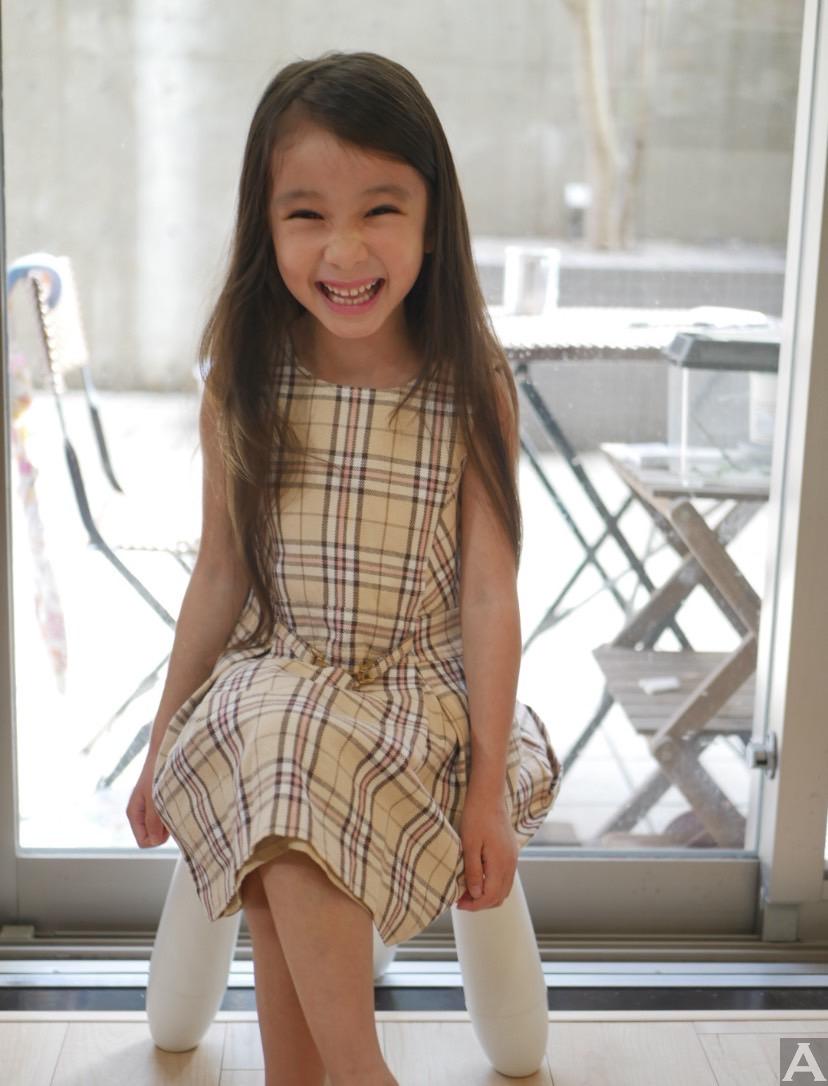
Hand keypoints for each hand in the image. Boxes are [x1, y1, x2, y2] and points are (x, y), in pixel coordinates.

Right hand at [126, 757, 170, 847]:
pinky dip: (175, 813)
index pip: (144, 841)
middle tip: (173, 811)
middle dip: (165, 830)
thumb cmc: (158, 772)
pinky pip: (167, 818)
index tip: (167, 824)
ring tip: (177, 803)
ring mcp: (151, 809)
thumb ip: (153, 820)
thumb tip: (153, 841)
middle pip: (153, 837)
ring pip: (162, 828)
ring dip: (171, 821)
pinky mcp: (160, 803)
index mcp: (134, 813)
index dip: (156, 839)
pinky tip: (179, 801)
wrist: (165, 751)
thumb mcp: (155, 798)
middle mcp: (141, 813)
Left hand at [455, 790, 518, 910]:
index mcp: (500, 863)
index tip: (458, 903)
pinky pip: (505, 878)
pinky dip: (493, 885)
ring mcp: (513, 858)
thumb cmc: (476, 817)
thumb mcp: (469, 845)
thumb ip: (473, 871)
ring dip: (487, 895)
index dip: (474, 905)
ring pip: (504, 888)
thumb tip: (476, 894)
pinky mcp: (511, 853)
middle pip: (499, 896)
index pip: (490, 896)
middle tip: (461, 900)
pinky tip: (478, 879)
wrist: (489, 796)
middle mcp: (511, 864)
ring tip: (467, 892)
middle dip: (480, 903)